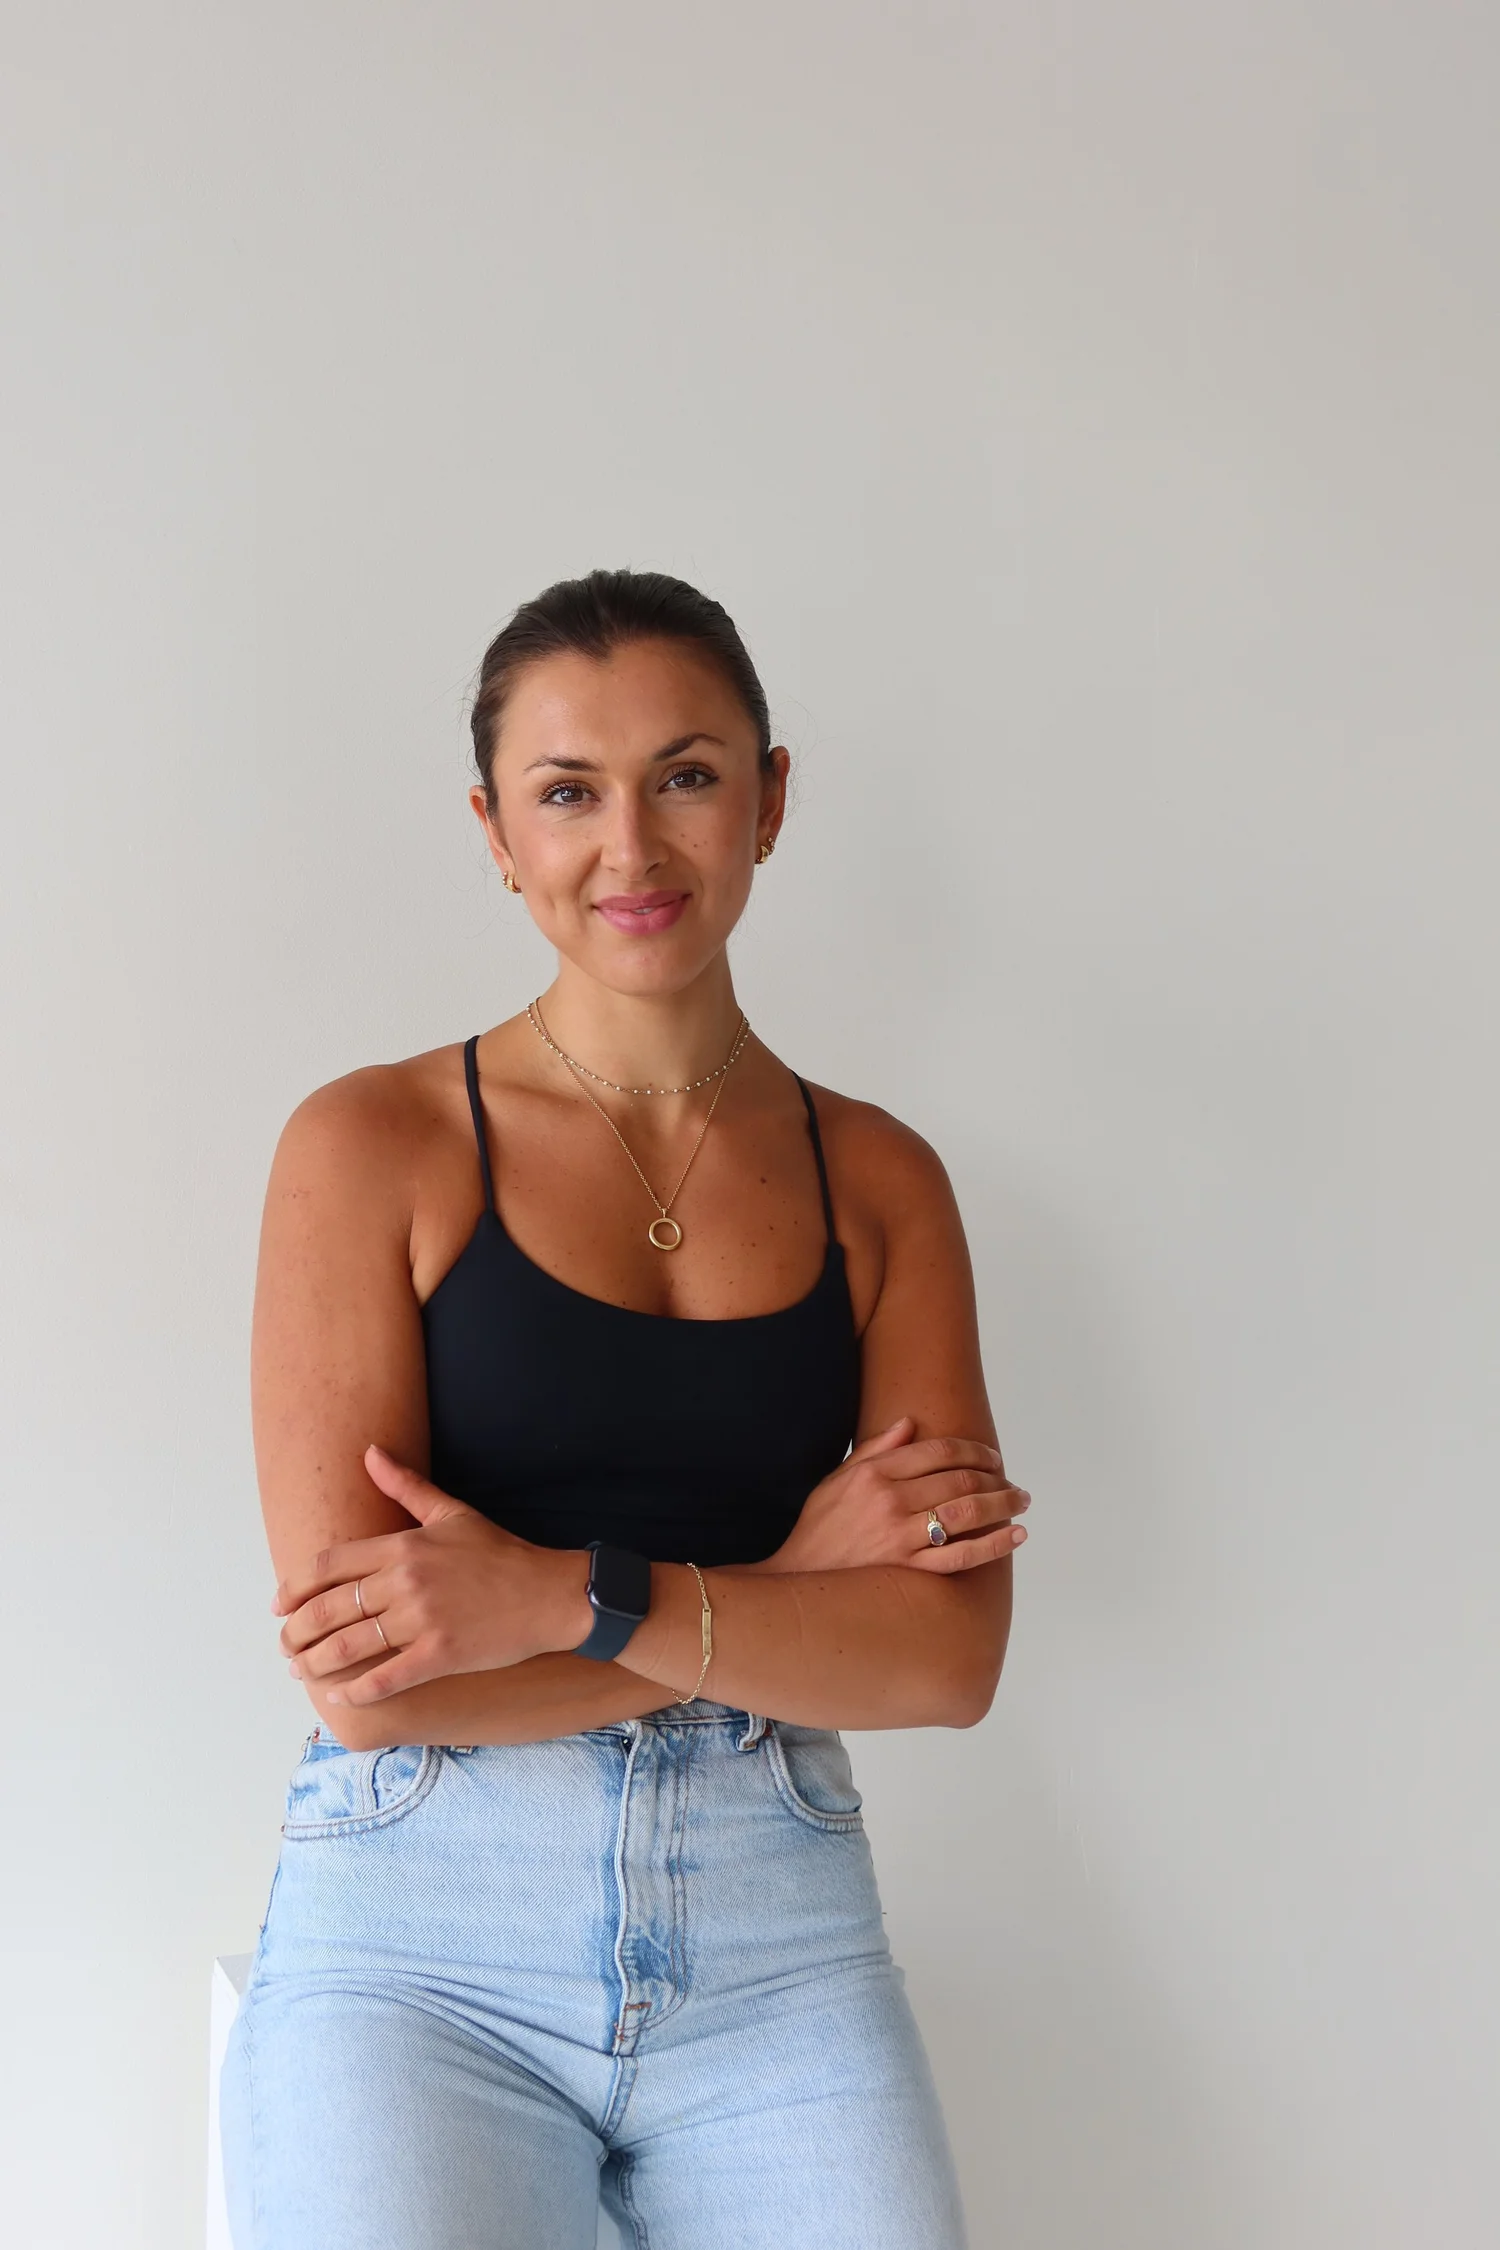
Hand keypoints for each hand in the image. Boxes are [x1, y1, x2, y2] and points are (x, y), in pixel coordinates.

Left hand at [271, 1445, 590, 1707]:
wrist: (550, 1593)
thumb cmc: (501, 1554)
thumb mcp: (452, 1513)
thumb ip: (406, 1486)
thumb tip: (369, 1452)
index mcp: (404, 1545)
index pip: (330, 1565)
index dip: (295, 1587)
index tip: (279, 1605)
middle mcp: (406, 1581)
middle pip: (329, 1608)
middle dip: (296, 1631)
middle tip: (285, 1645)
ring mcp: (422, 1619)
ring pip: (349, 1646)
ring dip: (315, 1662)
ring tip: (301, 1670)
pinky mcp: (440, 1654)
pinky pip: (385, 1678)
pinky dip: (356, 1691)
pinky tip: (338, 1696)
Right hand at [758, 1416, 1029, 1574]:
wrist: (799, 1579)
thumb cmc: (818, 1528)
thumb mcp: (836, 1479)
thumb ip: (876, 1449)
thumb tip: (910, 1422)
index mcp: (874, 1473)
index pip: (938, 1451)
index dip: (973, 1450)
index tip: (991, 1457)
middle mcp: (890, 1501)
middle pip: (959, 1479)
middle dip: (995, 1476)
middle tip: (1012, 1481)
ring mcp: (900, 1536)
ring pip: (967, 1513)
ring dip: (1002, 1504)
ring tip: (1020, 1501)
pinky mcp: (908, 1569)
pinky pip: (961, 1556)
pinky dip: (994, 1545)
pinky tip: (1015, 1536)